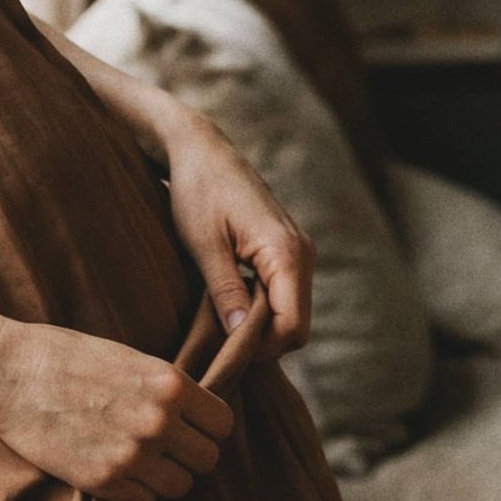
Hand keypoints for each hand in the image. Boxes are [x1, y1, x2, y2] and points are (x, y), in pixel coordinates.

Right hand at [0, 315, 234, 500]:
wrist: (7, 374)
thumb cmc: (65, 356)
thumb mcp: (128, 357)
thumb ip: (165, 387)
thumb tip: (195, 414)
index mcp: (169, 384)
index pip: (222, 424)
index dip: (206, 426)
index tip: (189, 425)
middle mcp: (158, 422)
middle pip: (208, 460)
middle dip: (189, 454)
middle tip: (165, 445)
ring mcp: (131, 455)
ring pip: (181, 487)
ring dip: (166, 476)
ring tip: (142, 459)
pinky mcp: (103, 482)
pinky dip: (136, 490)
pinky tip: (116, 468)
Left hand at [163, 109, 312, 363]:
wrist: (200, 149)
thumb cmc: (197, 191)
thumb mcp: (204, 245)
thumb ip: (226, 291)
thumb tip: (241, 337)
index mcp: (287, 252)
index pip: (292, 328)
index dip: (260, 349)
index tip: (221, 351)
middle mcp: (303, 252)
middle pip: (296, 326)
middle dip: (260, 342)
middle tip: (216, 342)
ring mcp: (298, 250)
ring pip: (291, 312)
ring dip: (259, 326)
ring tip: (219, 322)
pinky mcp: (286, 249)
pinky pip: (284, 294)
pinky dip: (260, 308)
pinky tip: (228, 304)